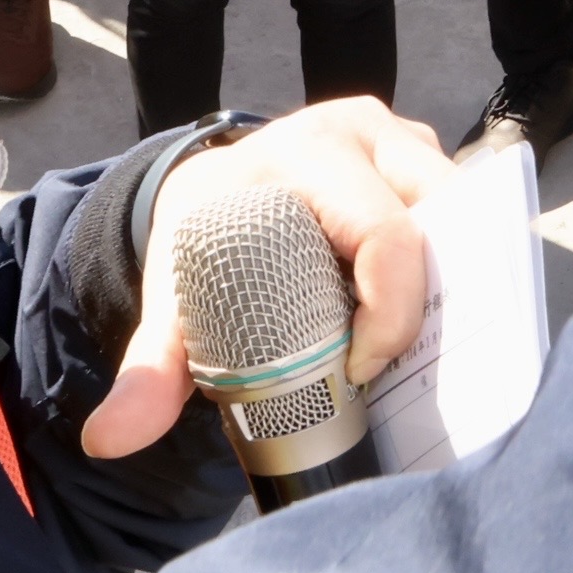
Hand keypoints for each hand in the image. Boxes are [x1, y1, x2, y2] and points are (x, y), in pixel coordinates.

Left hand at [83, 100, 454, 458]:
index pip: (385, 235)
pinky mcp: (421, 153)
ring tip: (419, 338)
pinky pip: (462, 210)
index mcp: (303, 158)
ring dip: (452, 280)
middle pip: (436, 219)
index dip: (391, 313)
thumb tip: (110, 440)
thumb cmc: (205, 244)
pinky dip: (454, 263)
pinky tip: (430, 310)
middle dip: (429, 300)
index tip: (358, 370)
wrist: (213, 190)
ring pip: (461, 211)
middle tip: (392, 358)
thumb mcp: (174, 301)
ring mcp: (399, 138)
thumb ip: (149, 371)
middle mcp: (360, 132)